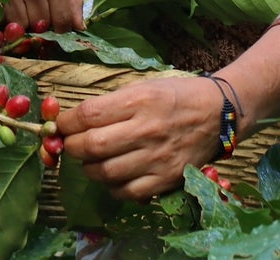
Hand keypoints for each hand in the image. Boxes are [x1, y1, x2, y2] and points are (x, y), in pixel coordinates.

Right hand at [0, 0, 84, 32]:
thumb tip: (80, 27)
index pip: (63, 19)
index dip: (61, 29)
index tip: (57, 26)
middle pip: (43, 24)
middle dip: (42, 25)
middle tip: (38, 13)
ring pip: (24, 25)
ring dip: (25, 23)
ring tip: (24, 7)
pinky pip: (5, 20)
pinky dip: (9, 19)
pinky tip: (10, 6)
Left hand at [56, 75, 224, 199]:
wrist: (219, 113)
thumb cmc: (177, 95)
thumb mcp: (144, 87)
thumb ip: (112, 104)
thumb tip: (75, 120)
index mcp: (139, 101)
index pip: (88, 115)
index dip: (66, 122)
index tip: (61, 125)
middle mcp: (146, 130)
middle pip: (91, 146)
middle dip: (71, 147)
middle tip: (71, 144)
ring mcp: (156, 157)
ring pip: (105, 172)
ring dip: (89, 168)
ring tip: (91, 160)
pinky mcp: (166, 179)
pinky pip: (127, 192)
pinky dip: (112, 186)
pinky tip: (113, 175)